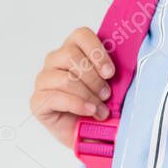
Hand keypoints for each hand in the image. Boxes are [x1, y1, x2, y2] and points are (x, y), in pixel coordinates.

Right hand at [30, 27, 115, 148]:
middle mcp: (55, 60)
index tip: (110, 72)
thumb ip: (112, 70)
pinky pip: (56, 97)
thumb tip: (129, 62)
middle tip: (107, 94)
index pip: (81, 35)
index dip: (97, 52)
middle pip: (70, 55)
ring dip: (88, 94)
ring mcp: (44, 80)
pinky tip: (89, 111)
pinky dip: (77, 105)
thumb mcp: (109, 83)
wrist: (85, 131)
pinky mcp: (37, 100)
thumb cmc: (97, 102)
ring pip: (64, 78)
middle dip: (94, 77)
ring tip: (101, 109)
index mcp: (73, 48)